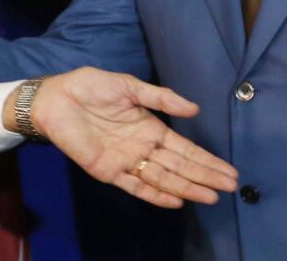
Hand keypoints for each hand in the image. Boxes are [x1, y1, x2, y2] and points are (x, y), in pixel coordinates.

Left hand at [7, 68, 238, 208]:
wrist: (56, 97)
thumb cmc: (90, 87)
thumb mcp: (129, 85)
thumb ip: (161, 97)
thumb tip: (195, 109)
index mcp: (150, 127)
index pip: (185, 148)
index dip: (207, 160)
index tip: (230, 171)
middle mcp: (143, 147)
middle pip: (180, 166)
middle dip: (205, 176)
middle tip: (230, 187)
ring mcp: (126, 161)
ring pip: (162, 178)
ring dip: (186, 188)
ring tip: (210, 197)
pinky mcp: (108, 170)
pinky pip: (135, 186)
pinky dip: (154, 194)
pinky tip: (175, 201)